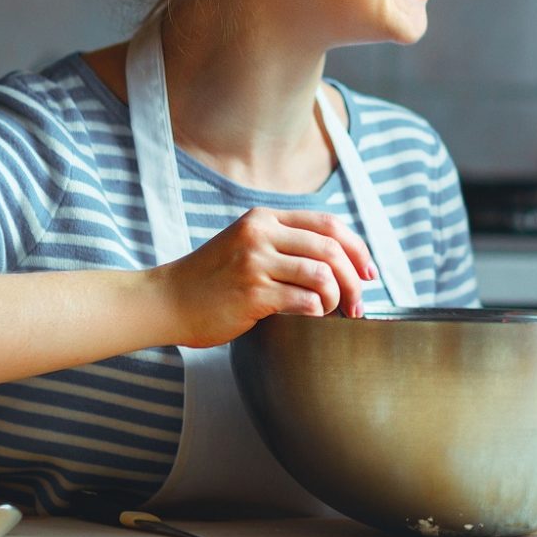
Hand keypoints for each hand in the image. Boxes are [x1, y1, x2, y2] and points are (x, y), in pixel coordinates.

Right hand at [155, 207, 376, 347]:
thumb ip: (283, 244)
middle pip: (331, 248)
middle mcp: (260, 234)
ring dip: (339, 298)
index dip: (357, 248)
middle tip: (360, 304)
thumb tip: (339, 262)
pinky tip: (315, 318)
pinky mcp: (252, 293)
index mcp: (264, 219)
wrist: (167, 301)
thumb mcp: (246, 244)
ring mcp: (255, 262)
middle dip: (355, 279)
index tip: (369, 272)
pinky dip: (319, 311)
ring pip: (322, 274)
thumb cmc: (211, 280)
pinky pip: (304, 300)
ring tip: (337, 313)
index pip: (329, 224)